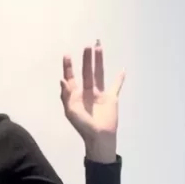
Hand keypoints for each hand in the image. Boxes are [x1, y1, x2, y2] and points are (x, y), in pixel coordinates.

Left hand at [60, 41, 124, 159]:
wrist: (99, 137)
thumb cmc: (83, 126)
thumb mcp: (71, 111)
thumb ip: (67, 95)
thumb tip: (62, 79)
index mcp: (76, 95)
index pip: (71, 77)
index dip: (68, 67)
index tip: (67, 55)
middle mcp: (87, 92)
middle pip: (87, 71)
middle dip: (86, 59)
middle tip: (87, 46)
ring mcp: (100, 94)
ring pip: (99, 73)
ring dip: (99, 61)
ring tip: (99, 47)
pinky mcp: (111, 98)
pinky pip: (116, 86)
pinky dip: (120, 79)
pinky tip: (122, 70)